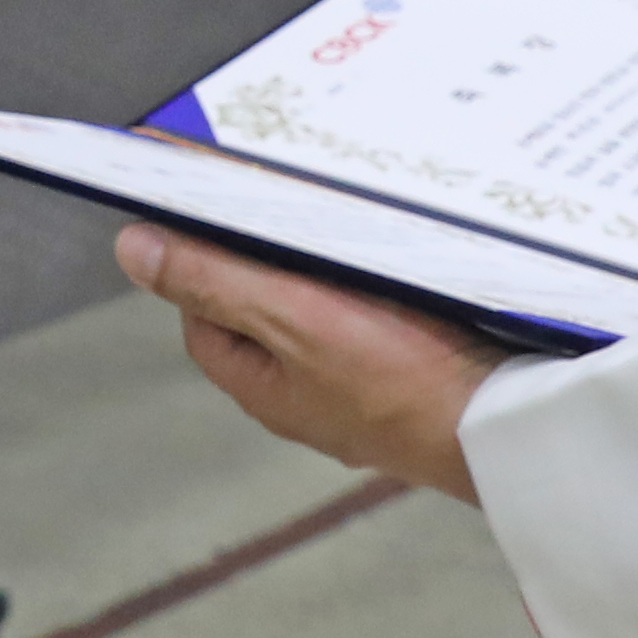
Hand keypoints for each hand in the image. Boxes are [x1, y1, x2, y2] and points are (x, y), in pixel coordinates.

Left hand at [120, 229, 498, 505]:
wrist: (506, 428)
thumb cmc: (399, 378)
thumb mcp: (291, 315)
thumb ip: (213, 279)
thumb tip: (131, 251)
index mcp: (264, 389)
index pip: (203, 317)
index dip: (205, 262)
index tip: (227, 213)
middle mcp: (307, 399)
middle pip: (266, 315)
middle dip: (276, 262)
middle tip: (298, 209)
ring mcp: (364, 397)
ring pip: (328, 320)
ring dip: (336, 274)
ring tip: (356, 228)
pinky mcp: (416, 384)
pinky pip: (382, 329)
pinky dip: (385, 294)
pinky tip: (409, 268)